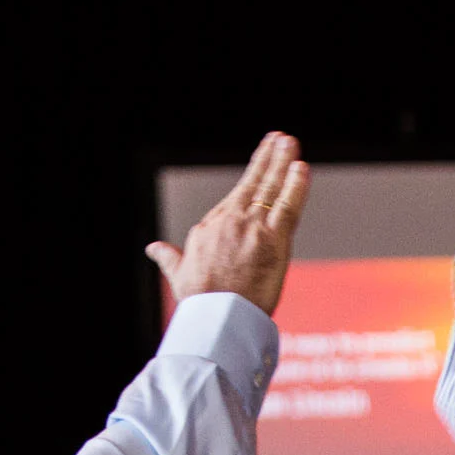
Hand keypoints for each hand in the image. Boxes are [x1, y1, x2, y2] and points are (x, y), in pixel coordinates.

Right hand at [146, 132, 310, 315]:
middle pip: (253, 183)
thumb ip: (169, 257)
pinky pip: (288, 206)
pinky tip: (302, 168)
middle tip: (280, 138)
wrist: (217, 316)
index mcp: (209, 227)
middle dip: (268, 158)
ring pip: (271, 188)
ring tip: (291, 143)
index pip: (236, 199)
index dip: (251, 179)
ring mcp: (253, 228)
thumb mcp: (178, 274)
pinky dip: (296, 186)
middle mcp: (230, 221)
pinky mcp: (274, 240)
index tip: (261, 165)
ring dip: (283, 162)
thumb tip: (152, 248)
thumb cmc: (200, 301)